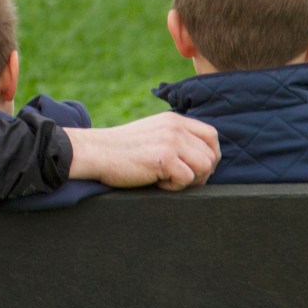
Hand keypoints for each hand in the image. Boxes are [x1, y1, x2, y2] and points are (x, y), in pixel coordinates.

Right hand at [63, 112, 219, 190]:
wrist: (96, 152)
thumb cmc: (122, 150)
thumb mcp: (153, 133)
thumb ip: (175, 138)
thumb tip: (203, 159)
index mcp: (174, 120)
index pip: (211, 135)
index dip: (211, 155)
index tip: (198, 169)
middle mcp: (175, 127)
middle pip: (211, 154)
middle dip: (201, 173)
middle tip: (180, 179)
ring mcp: (170, 141)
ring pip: (204, 167)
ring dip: (189, 180)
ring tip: (166, 179)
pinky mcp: (164, 158)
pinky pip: (187, 179)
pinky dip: (174, 187)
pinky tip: (156, 181)